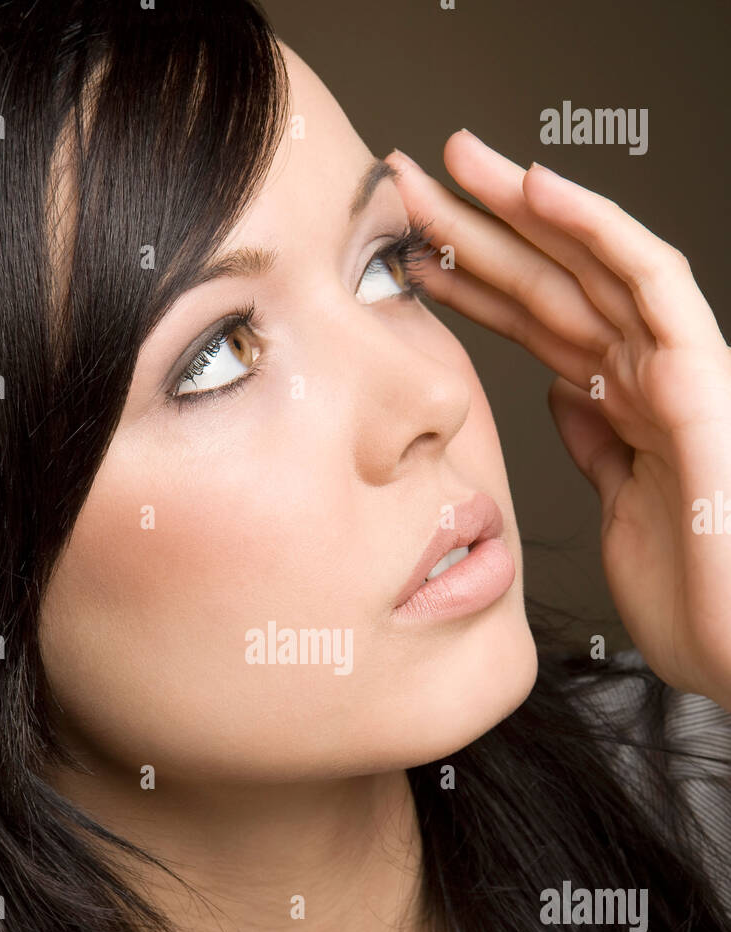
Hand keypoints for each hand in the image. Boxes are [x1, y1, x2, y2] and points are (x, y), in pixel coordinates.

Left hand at [385, 133, 730, 709]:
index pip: (533, 325)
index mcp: (620, 406)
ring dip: (522, 207)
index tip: (404, 256)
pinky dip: (597, 229)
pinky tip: (538, 191)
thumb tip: (561, 394)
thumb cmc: (689, 597)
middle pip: (549, 283)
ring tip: (457, 161)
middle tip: (409, 183)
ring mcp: (674, 370)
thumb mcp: (613, 510)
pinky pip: (651, 280)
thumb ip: (594, 444)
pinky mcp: (701, 377)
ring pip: (591, 263)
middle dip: (477, 230)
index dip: (469, 284)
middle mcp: (645, 376)